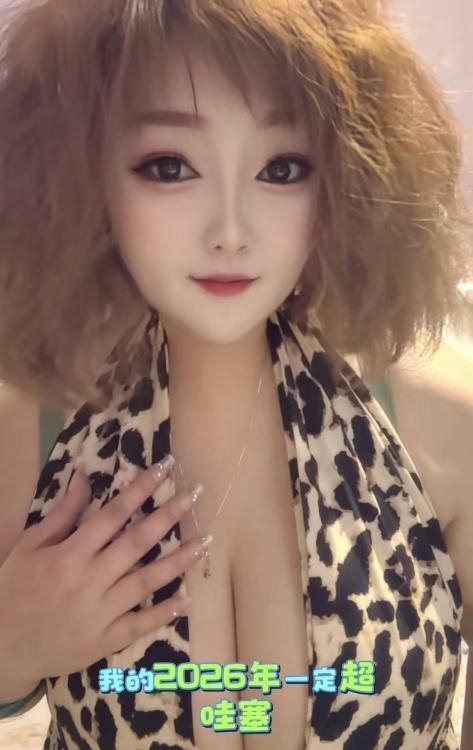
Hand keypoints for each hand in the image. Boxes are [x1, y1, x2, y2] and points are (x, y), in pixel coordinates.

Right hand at [0, 459, 206, 683]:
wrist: (2, 648)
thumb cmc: (15, 589)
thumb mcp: (30, 546)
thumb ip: (62, 513)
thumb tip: (85, 476)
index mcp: (69, 554)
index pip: (113, 514)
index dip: (141, 488)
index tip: (165, 467)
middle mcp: (89, 580)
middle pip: (137, 542)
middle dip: (169, 514)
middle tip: (195, 493)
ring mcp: (100, 613)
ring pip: (146, 581)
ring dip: (178, 560)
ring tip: (205, 541)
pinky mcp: (105, 641)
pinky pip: (141, 624)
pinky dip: (165, 611)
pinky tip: (188, 596)